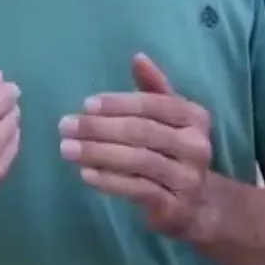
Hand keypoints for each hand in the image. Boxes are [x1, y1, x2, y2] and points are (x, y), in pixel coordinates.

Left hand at [63, 54, 217, 240]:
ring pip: (138, 161)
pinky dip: (110, 181)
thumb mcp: (170, 117)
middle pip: (142, 132)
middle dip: (99, 128)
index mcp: (195, 117)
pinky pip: (138, 189)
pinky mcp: (174, 206)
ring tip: (67, 149)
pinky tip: (86, 174)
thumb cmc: (174, 150)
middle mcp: (196, 145)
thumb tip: (137, 57)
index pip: (154, 104)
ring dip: (98, 153)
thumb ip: (154, 88)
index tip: (86, 104)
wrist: (198, 204)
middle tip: (65, 126)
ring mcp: (187, 178)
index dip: (119, 103)